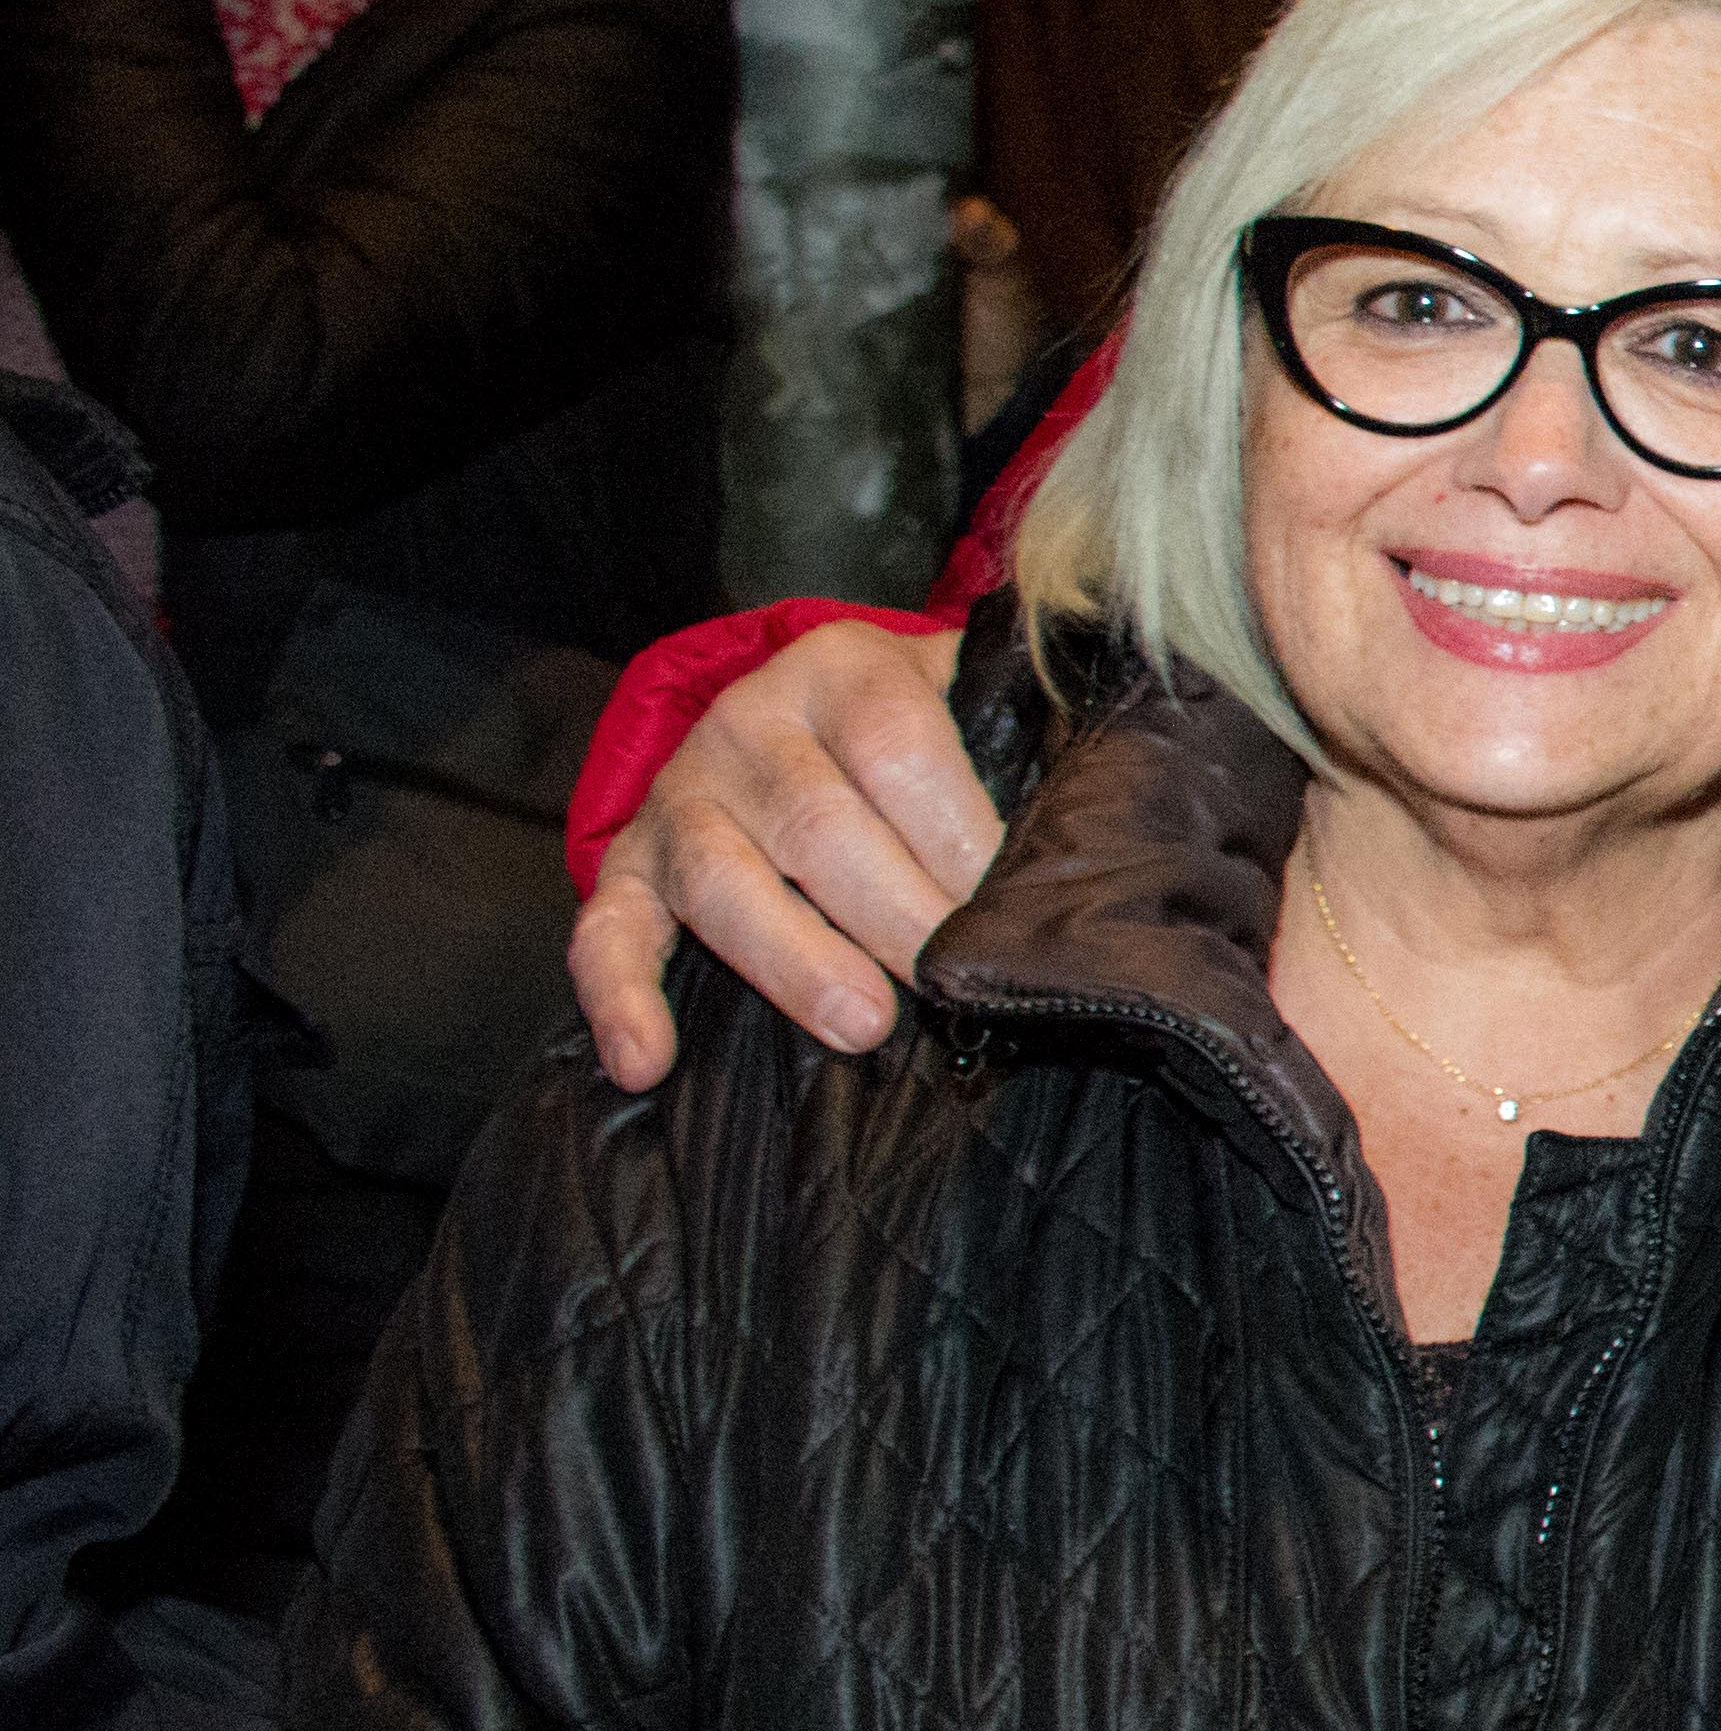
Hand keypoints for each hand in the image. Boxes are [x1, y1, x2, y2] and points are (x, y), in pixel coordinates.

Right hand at [569, 619, 1003, 1086]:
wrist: (801, 713)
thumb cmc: (922, 731)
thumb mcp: (977, 700)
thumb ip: (1029, 739)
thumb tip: (1104, 818)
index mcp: (847, 670)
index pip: (899, 746)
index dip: (958, 833)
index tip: (1010, 910)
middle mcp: (749, 724)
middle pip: (818, 823)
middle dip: (896, 914)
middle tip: (954, 983)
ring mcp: (680, 797)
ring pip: (721, 879)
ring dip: (794, 960)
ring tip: (865, 1024)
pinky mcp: (629, 868)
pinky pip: (605, 932)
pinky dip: (619, 997)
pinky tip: (646, 1061)